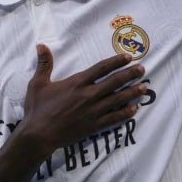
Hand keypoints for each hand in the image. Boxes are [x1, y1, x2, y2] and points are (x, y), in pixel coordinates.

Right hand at [19, 45, 146, 153]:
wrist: (39, 135)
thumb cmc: (37, 109)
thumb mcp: (38, 84)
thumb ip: (44, 64)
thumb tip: (41, 45)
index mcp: (77, 83)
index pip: (101, 68)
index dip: (116, 61)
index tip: (128, 57)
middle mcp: (89, 95)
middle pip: (115, 82)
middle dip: (130, 74)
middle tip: (142, 69)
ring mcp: (93, 111)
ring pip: (118, 99)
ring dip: (132, 92)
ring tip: (144, 87)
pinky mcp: (94, 125)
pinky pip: (114, 118)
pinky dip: (125, 113)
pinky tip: (134, 109)